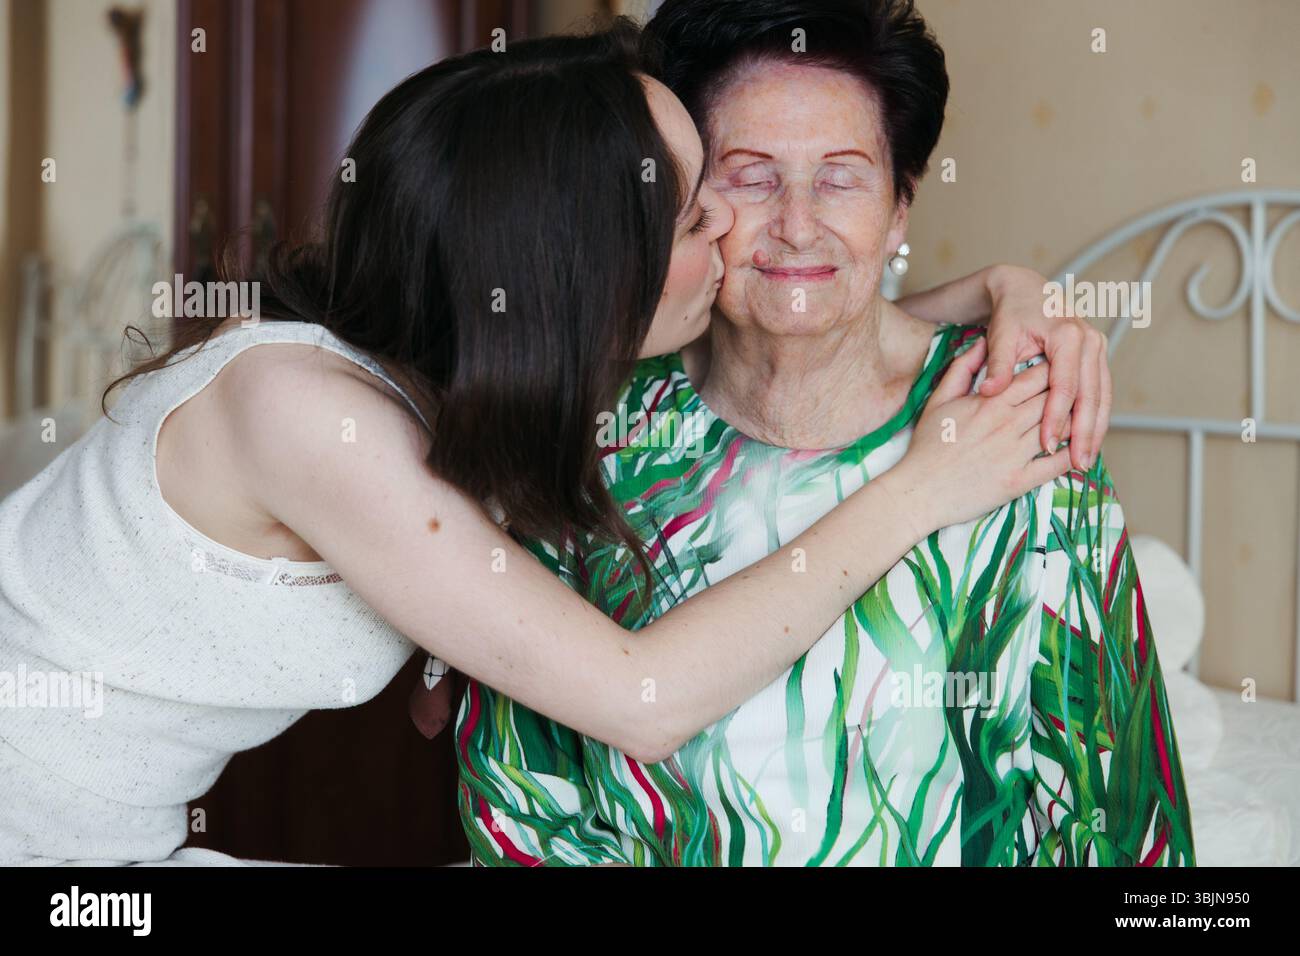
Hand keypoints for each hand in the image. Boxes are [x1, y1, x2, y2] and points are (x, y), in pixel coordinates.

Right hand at [882, 337, 1071, 536]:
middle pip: (1053, 399)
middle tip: (1081, 387)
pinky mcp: (1018, 480)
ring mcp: (1015, 453)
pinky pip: (1055, 465)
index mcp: (991, 402)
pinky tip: (1080, 450)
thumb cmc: (926, 446)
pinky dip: (1072, 456)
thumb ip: (962, 368)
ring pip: (1060, 429)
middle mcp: (1008, 424)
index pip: (1036, 376)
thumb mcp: (939, 400)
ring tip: (1083, 416)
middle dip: (1069, 391)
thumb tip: (981, 343)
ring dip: (1075, 422)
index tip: (1062, 364)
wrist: (919, 490)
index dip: (1053, 368)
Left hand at [977, 265, 1110, 469]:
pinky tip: (1088, 441)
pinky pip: (1101, 392)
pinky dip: (1096, 417)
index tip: (1047, 444)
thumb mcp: (1000, 334)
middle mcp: (1090, 340)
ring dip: (1096, 429)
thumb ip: (997, 364)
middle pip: (1092, 395)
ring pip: (1102, 396)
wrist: (1025, 290)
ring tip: (1087, 460)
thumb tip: (989, 392)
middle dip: (1085, 432)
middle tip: (1079, 464)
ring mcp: (1098, 348)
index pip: (1065, 385)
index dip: (1057, 418)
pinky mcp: (1097, 357)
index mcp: (1067, 334)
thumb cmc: (1011, 313)